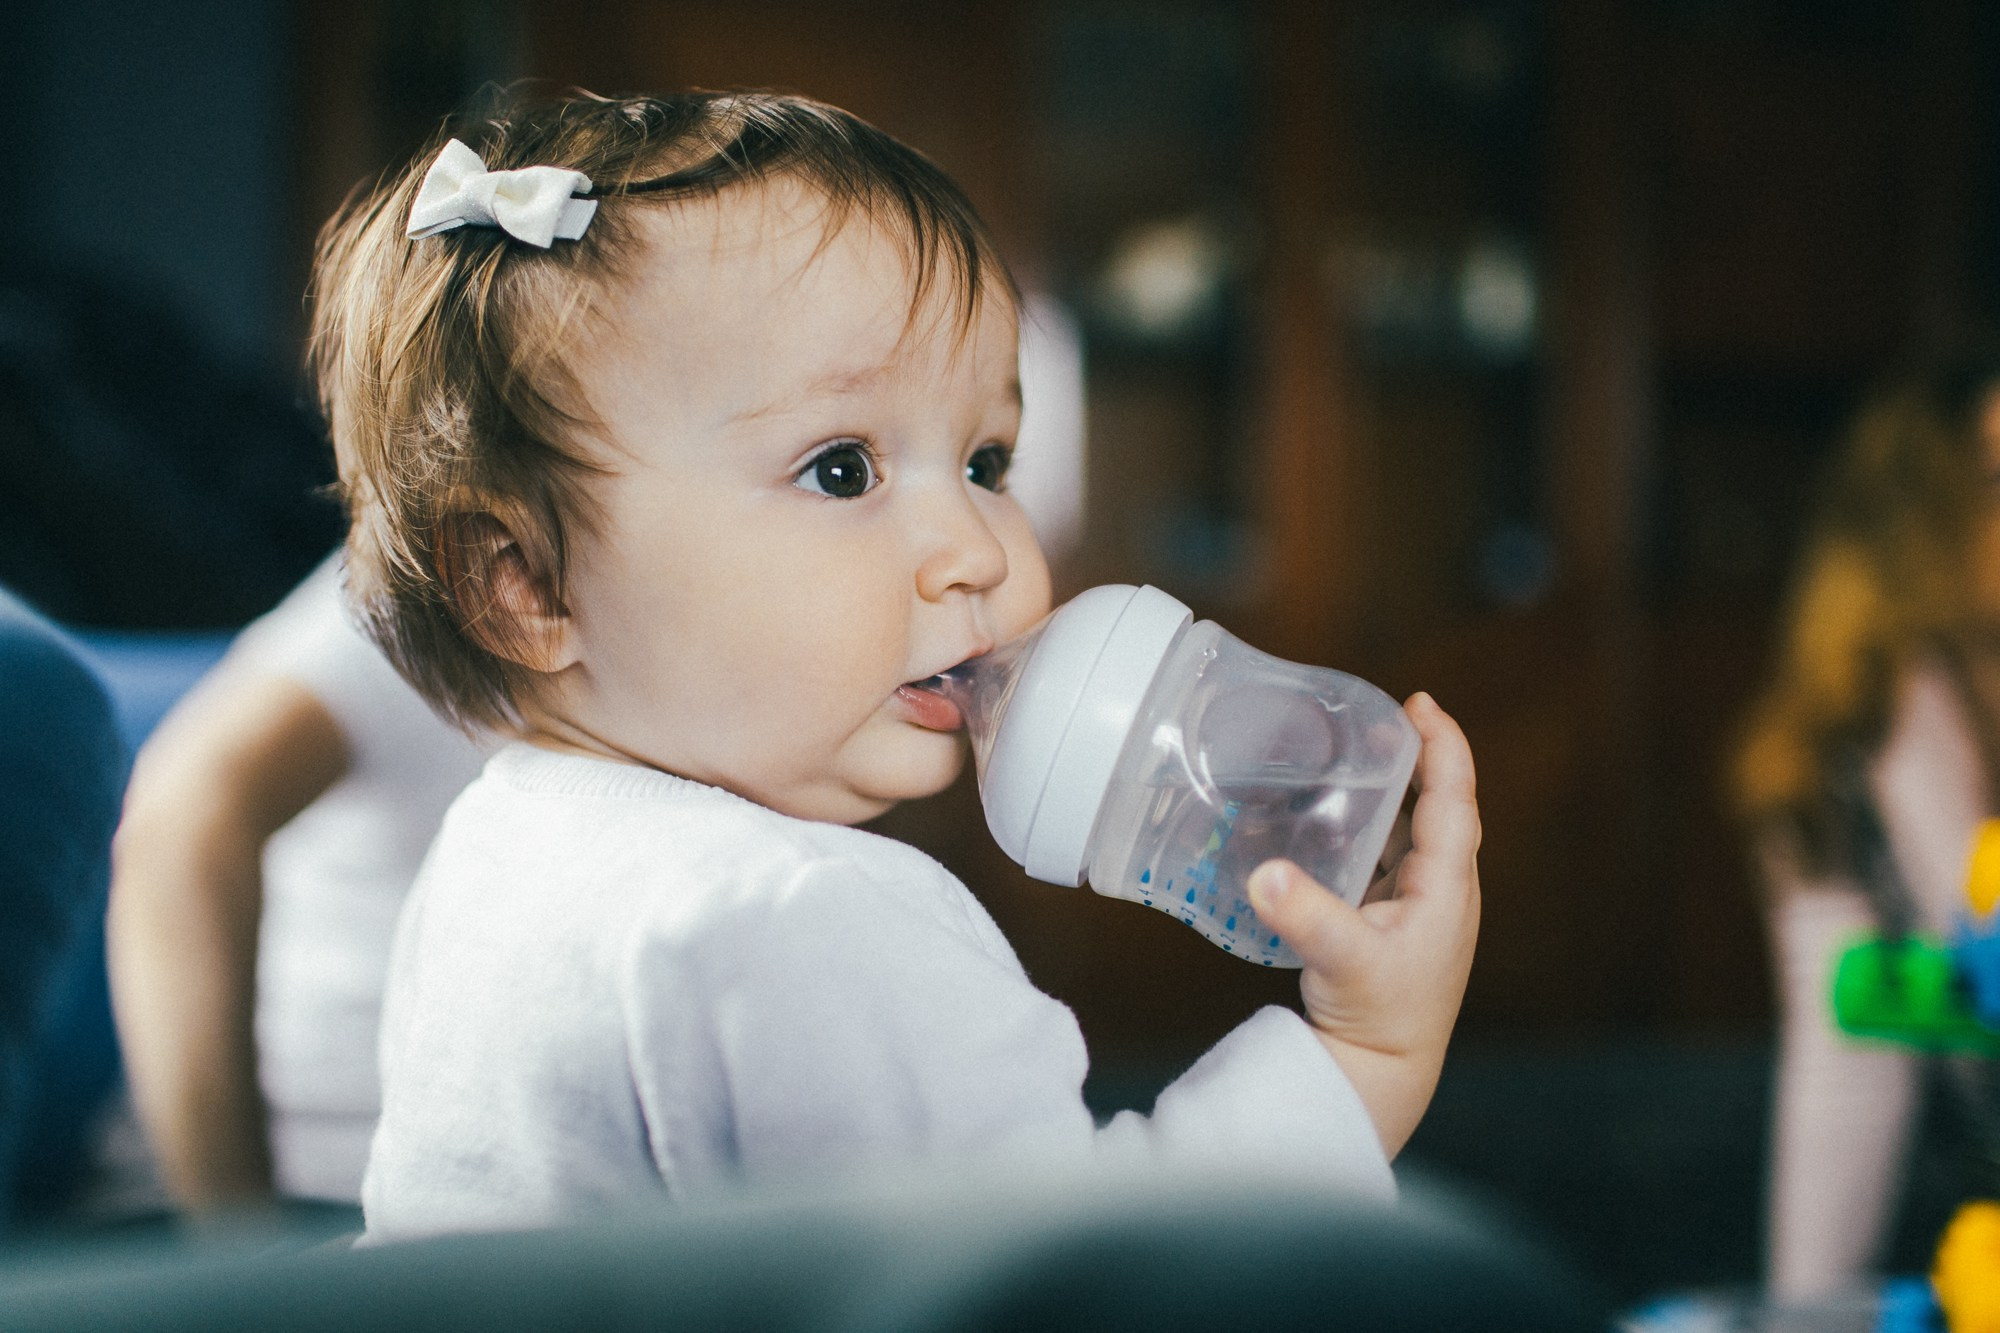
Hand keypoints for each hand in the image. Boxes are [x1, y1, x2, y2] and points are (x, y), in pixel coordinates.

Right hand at [1247, 692, 1480, 1155]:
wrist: (1381, 1076)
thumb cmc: (1376, 1021)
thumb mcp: (1341, 962)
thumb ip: (1304, 915)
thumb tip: (1264, 870)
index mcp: (1446, 888)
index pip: (1454, 800)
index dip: (1442, 746)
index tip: (1420, 702)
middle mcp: (1443, 892)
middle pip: (1441, 805)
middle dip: (1417, 756)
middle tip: (1382, 715)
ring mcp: (1421, 908)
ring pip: (1415, 830)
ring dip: (1395, 789)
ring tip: (1356, 751)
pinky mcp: (1394, 923)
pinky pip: (1390, 856)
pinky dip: (1372, 825)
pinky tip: (1337, 817)